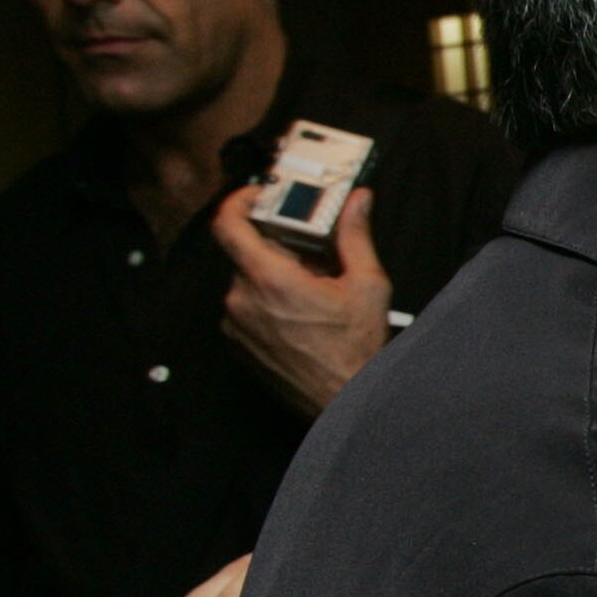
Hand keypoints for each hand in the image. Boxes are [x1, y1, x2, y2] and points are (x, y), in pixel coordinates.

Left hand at [211, 185, 393, 415]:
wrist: (343, 399)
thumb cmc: (355, 351)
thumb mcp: (367, 286)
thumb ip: (354, 236)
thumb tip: (357, 203)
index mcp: (270, 279)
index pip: (229, 223)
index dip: (239, 201)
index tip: (258, 196)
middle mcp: (243, 300)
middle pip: (247, 251)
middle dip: (278, 245)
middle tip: (312, 254)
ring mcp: (235, 323)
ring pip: (247, 278)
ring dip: (274, 274)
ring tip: (311, 290)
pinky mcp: (236, 341)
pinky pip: (245, 305)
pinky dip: (267, 299)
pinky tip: (299, 312)